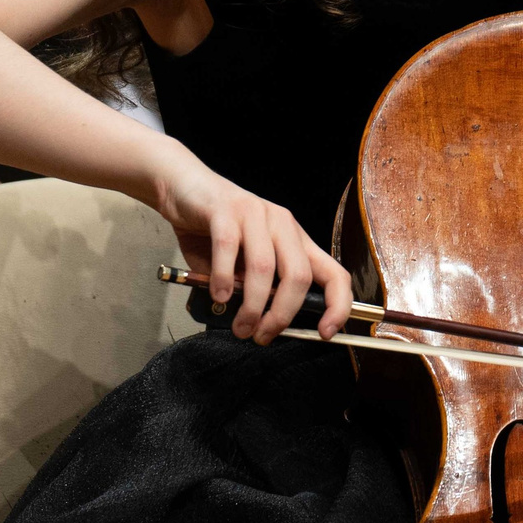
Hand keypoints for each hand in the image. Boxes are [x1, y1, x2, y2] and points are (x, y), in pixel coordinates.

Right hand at [152, 144, 349, 342]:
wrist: (183, 186)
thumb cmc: (213, 230)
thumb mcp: (242, 265)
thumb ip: (254, 290)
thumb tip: (260, 326)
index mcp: (295, 240)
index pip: (334, 273)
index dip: (338, 305)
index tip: (326, 333)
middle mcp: (282, 224)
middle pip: (299, 275)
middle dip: (282, 315)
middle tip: (261, 336)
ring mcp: (255, 213)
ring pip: (264, 266)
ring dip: (253, 305)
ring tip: (240, 326)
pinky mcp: (225, 209)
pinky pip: (228, 248)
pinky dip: (224, 278)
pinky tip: (219, 295)